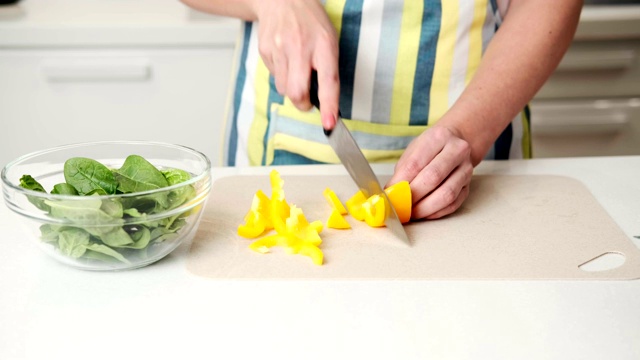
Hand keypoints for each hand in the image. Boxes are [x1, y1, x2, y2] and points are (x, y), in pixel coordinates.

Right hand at [254, 0, 339, 129]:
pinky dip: (281, 76)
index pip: (328, 82)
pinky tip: (285, 59)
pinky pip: (274, 77)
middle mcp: (300, 47)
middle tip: (308, 102)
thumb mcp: (329, 40)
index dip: (329, 106)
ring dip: (291, 89)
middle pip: (297, 92)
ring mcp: (280, 48)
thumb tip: (325, 101)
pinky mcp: (265, 50)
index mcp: (324, 45)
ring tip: (296, 70)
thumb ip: (328, 68)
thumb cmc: (311, 22)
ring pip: (284, 89)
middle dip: (303, 104)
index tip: (329, 124)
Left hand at [387, 125, 473, 219]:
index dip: (401, 182)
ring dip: (425, 208)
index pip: (416, 163)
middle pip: (433, 178)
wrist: (458, 142)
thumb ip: (403, 170)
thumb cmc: (431, 148)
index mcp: (438, 137)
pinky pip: (453, 204)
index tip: (390, 194)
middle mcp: (457, 151)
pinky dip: (436, 212)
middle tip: (401, 206)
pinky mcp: (469, 186)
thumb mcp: (414, 150)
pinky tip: (424, 213)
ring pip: (446, 194)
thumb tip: (392, 193)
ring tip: (411, 213)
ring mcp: (466, 169)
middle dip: (413, 196)